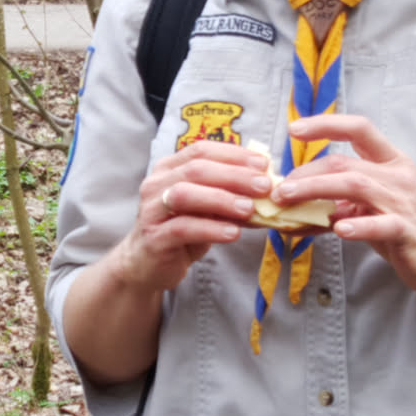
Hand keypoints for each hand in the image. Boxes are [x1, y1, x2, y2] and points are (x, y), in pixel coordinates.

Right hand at [112, 138, 273, 294]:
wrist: (148, 264)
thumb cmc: (182, 230)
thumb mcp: (206, 208)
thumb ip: (228, 193)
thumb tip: (267, 185)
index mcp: (168, 169)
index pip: (201, 151)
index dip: (233, 154)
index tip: (264, 164)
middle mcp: (156, 184)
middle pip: (195, 170)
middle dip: (234, 175)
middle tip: (264, 185)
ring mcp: (152, 211)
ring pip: (184, 195)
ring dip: (221, 199)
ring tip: (249, 208)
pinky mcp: (154, 238)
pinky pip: (182, 228)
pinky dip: (211, 229)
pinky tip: (233, 233)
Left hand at [276, 114, 415, 295]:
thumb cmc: (407, 230)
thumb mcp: (373, 208)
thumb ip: (341, 200)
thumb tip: (294, 201)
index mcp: (391, 162)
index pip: (359, 128)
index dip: (326, 124)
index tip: (294, 129)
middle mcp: (398, 176)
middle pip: (345, 163)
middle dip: (306, 173)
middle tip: (278, 188)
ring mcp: (404, 202)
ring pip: (356, 185)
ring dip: (317, 190)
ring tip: (288, 199)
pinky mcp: (407, 230)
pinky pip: (380, 224)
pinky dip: (358, 225)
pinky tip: (338, 229)